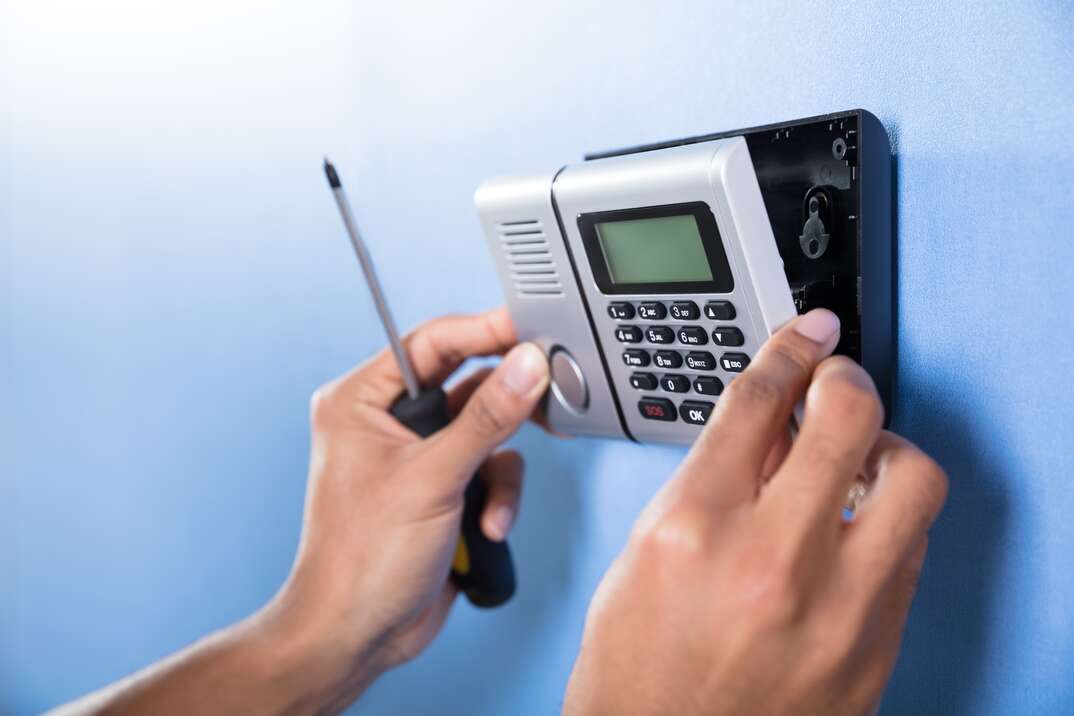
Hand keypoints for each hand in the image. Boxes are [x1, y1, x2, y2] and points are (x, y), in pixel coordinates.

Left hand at [52, 308, 550, 715]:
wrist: (358, 633)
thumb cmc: (360, 559)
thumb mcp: (432, 478)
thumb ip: (486, 417)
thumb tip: (526, 365)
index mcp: (362, 399)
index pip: (432, 342)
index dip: (484, 331)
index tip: (529, 329)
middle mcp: (389, 421)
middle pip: (468, 383)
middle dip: (504, 408)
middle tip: (544, 399)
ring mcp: (419, 455)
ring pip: (489, 430)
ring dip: (500, 470)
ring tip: (490, 505)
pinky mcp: (444, 487)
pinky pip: (491, 469)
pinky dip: (497, 498)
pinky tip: (486, 528)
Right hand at [563, 309, 947, 715]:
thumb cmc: (636, 668)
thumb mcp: (645, 552)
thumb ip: (709, 478)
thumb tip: (768, 424)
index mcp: (693, 528)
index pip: (757, 401)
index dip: (788, 350)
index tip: (806, 335)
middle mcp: (770, 561)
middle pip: (847, 415)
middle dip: (844, 378)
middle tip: (835, 382)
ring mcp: (835, 608)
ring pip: (911, 476)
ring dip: (888, 446)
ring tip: (860, 457)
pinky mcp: (875, 647)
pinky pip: (913, 549)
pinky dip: (889, 517)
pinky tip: (859, 521)